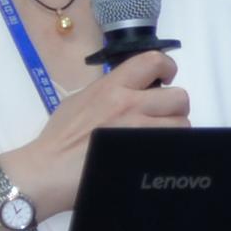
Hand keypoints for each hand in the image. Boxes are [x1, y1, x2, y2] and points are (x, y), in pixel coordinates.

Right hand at [6, 50, 189, 223]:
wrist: (48, 169)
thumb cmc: (58, 137)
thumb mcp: (79, 101)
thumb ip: (108, 92)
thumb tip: (130, 90)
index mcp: (112, 87)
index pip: (152, 61)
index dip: (167, 67)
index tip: (166, 78)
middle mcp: (129, 105)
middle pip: (179, 97)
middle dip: (175, 107)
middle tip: (163, 116)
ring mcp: (139, 131)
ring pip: (182, 125)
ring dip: (174, 130)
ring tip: (158, 137)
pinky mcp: (143, 156)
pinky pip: (172, 148)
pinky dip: (169, 150)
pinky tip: (154, 153)